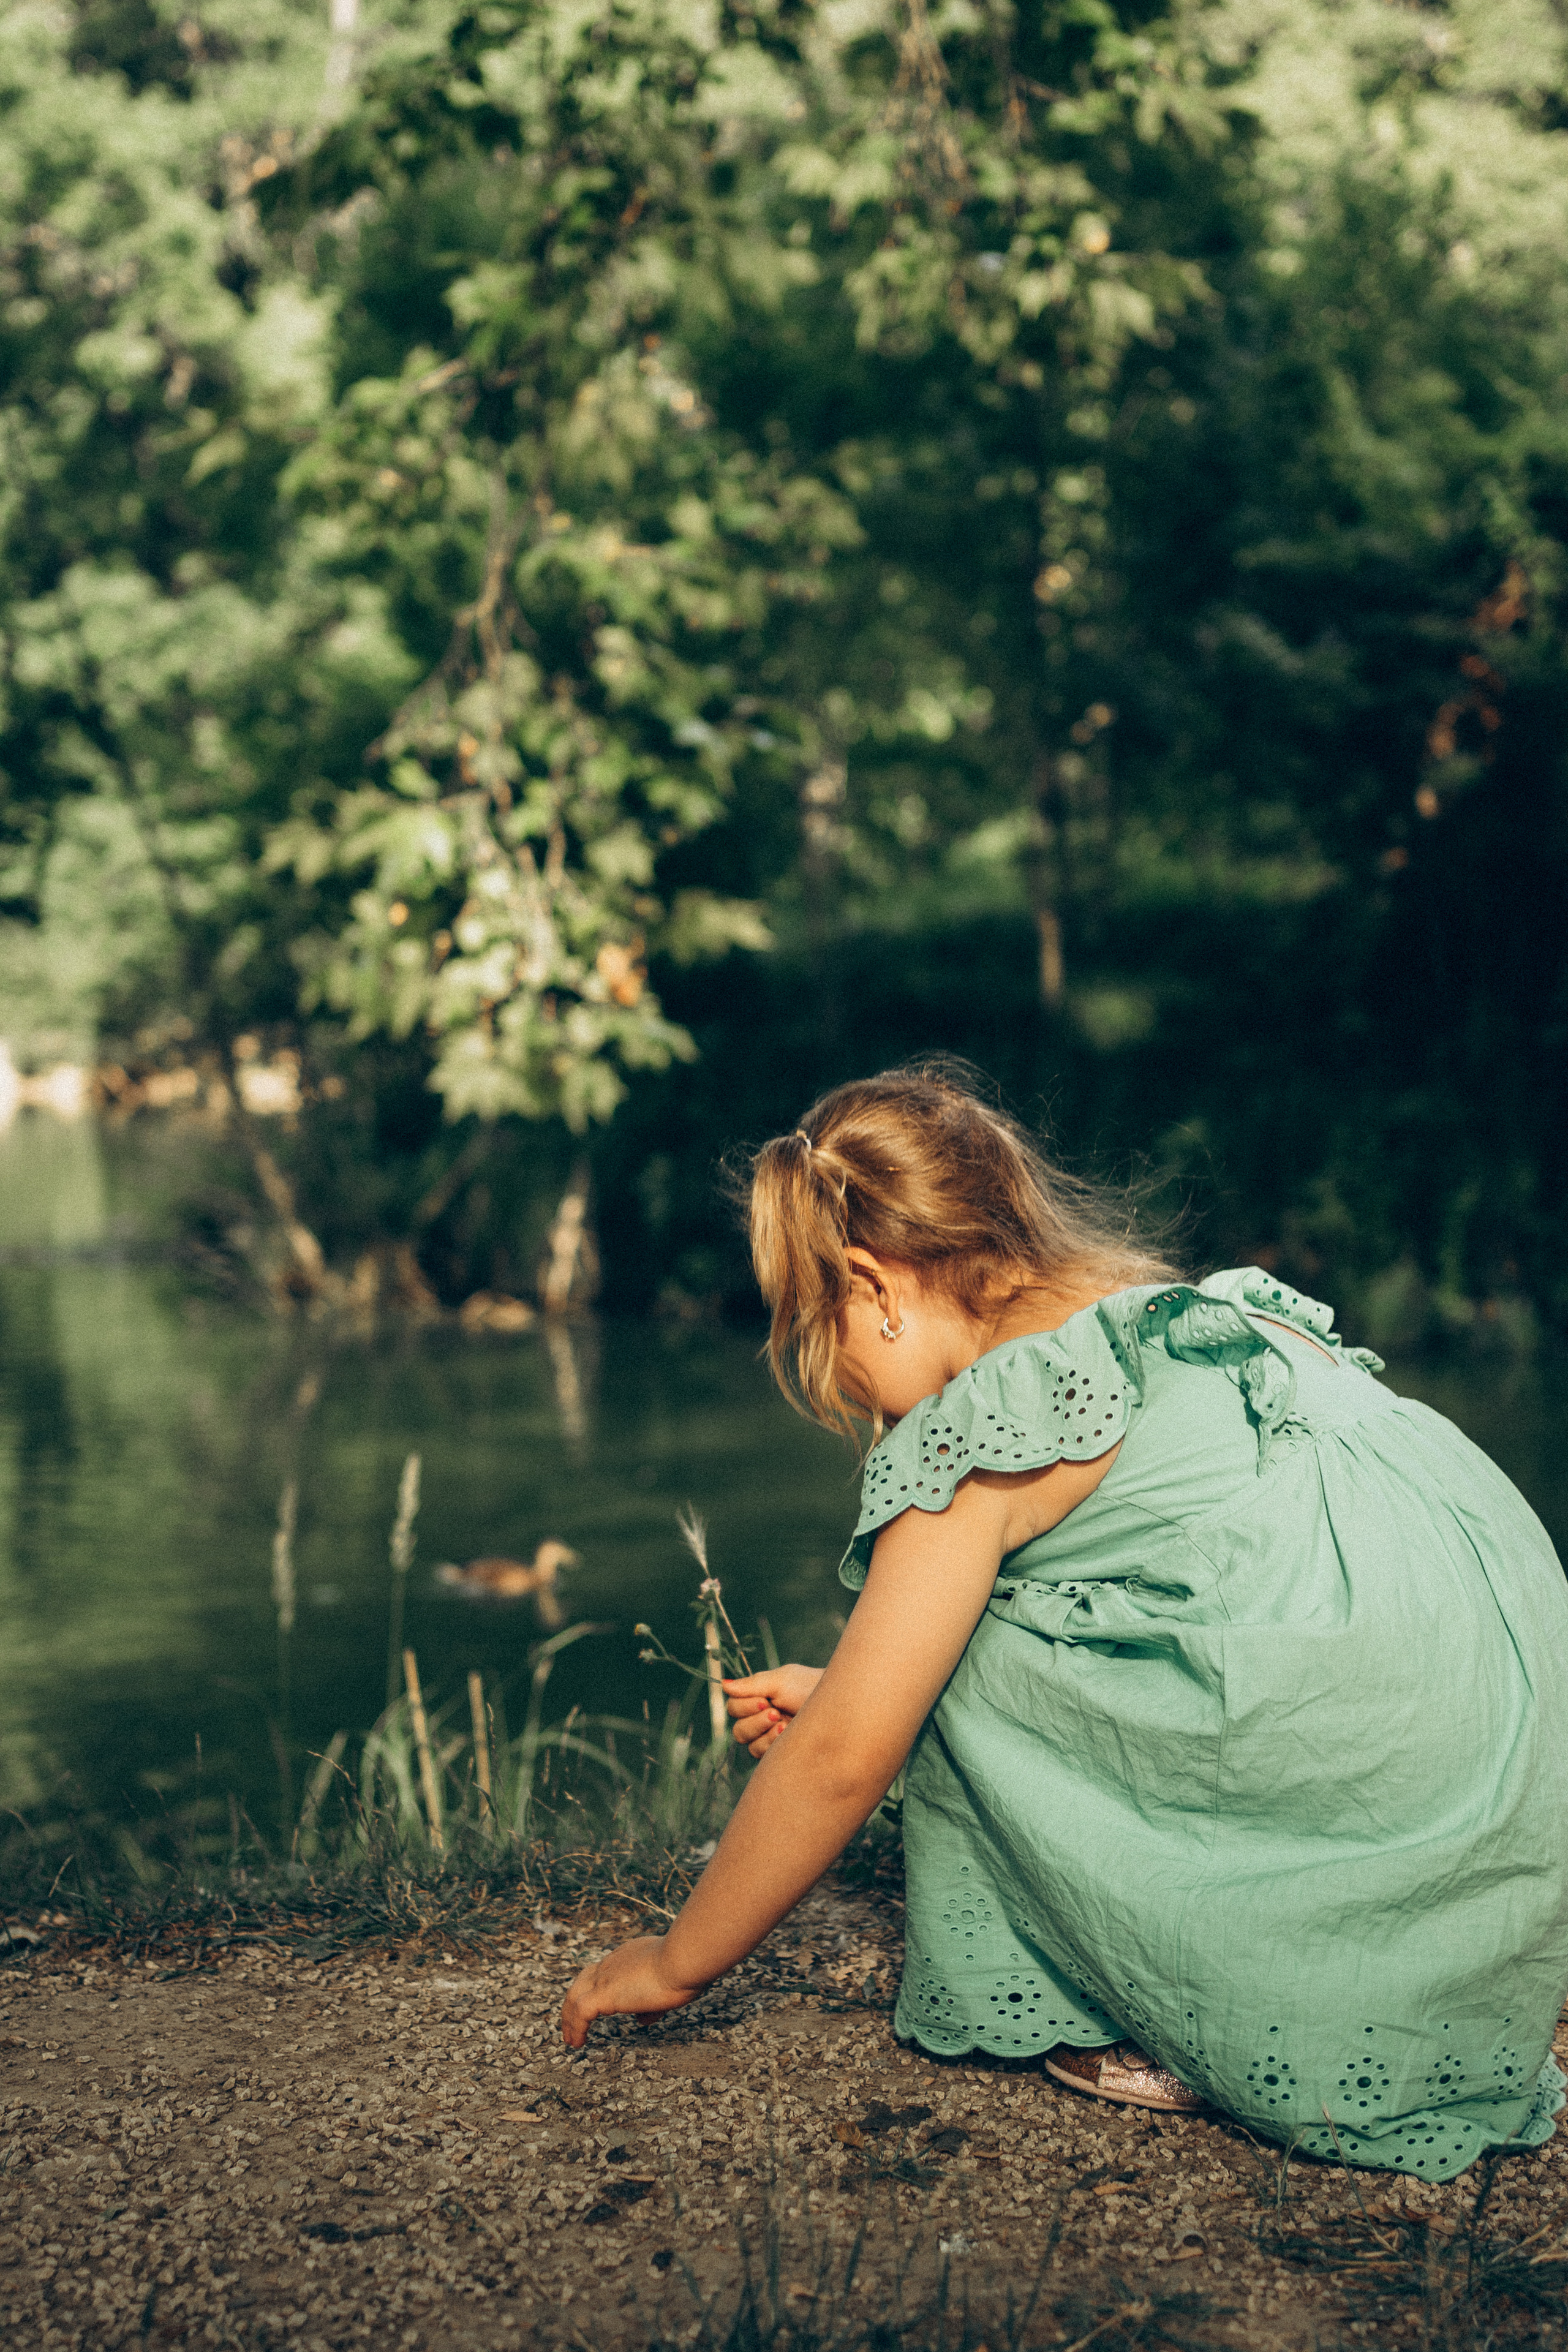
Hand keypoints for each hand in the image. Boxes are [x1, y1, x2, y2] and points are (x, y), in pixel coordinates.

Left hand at [560, 1935, 697, 2048]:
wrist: (683, 1958)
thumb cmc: (686, 1968)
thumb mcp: (670, 1984)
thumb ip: (654, 2001)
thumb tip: (643, 2018)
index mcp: (630, 1956)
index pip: (608, 1971)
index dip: (600, 1987)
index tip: (598, 2005)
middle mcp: (614, 1963)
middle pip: (583, 1980)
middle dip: (575, 2000)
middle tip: (572, 2019)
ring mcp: (607, 1977)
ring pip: (575, 1996)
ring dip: (569, 2018)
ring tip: (569, 2038)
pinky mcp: (604, 1993)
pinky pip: (580, 2013)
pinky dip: (575, 2028)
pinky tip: (577, 2042)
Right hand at [721, 1664, 823, 1758]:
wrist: (835, 1704)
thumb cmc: (809, 1687)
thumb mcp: (781, 1681)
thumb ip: (752, 1685)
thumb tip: (724, 1685)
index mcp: (758, 1699)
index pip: (733, 1707)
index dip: (744, 1705)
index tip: (764, 1699)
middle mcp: (761, 1720)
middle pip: (738, 1730)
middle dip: (754, 1721)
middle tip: (775, 1712)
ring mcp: (770, 1738)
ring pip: (748, 1744)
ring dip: (763, 1733)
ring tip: (783, 1723)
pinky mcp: (778, 1752)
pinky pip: (761, 1755)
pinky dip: (771, 1743)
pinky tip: (786, 1733)